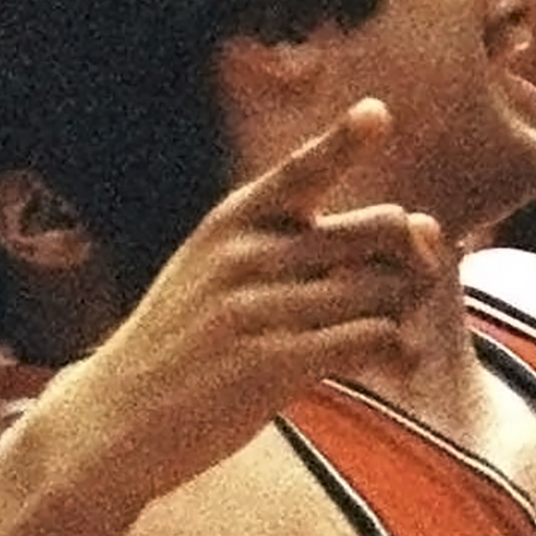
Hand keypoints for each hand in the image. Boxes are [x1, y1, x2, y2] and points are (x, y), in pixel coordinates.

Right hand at [25, 100, 444, 511]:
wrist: (111, 421)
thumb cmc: (186, 342)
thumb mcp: (216, 269)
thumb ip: (308, 244)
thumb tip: (424, 223)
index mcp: (232, 222)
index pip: (299, 171)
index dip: (342, 140)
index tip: (375, 114)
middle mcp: (247, 255)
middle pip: (383, 228)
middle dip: (413, 256)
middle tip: (410, 287)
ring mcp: (258, 309)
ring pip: (387, 289)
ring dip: (405, 312)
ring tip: (391, 335)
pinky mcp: (272, 365)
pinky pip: (372, 338)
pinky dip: (396, 351)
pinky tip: (393, 365)